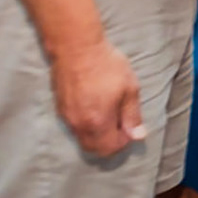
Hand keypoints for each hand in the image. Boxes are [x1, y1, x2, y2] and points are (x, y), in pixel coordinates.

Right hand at [50, 38, 146, 157]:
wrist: (77, 48)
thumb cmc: (107, 66)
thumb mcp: (129, 89)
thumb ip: (132, 116)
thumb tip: (138, 136)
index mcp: (98, 123)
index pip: (109, 148)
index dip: (123, 141)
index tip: (130, 126)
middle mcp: (79, 125)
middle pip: (93, 148)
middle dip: (109, 141)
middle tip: (121, 123)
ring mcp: (67, 117)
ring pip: (82, 138)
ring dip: (97, 134)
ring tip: (110, 113)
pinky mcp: (60, 108)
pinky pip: (74, 127)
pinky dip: (86, 126)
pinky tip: (96, 107)